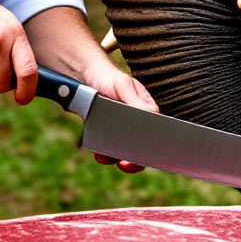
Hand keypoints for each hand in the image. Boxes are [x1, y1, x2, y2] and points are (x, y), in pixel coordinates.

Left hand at [81, 59, 157, 173]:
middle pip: (140, 148)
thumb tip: (154, 113)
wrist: (85, 77)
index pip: (155, 134)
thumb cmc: (109, 78)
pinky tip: (99, 154)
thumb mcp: (124, 86)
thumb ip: (136, 101)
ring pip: (123, 152)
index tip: (145, 157)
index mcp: (146, 111)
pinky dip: (104, 154)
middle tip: (125, 164)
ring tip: (106, 157)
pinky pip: (107, 149)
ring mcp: (120, 129)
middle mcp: (135, 123)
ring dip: (115, 158)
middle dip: (134, 160)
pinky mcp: (106, 133)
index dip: (152, 149)